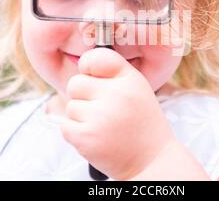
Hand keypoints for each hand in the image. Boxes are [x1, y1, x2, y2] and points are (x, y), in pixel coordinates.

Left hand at [61, 47, 176, 179]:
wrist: (151, 160)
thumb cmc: (141, 123)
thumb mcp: (137, 89)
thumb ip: (112, 75)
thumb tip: (82, 64)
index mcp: (129, 79)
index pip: (96, 57)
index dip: (88, 66)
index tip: (92, 75)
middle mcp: (116, 94)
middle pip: (75, 83)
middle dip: (83, 96)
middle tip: (101, 109)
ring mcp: (100, 116)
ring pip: (70, 107)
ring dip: (81, 118)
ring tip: (103, 126)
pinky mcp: (86, 137)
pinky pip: (66, 126)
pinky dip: (77, 133)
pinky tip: (97, 137)